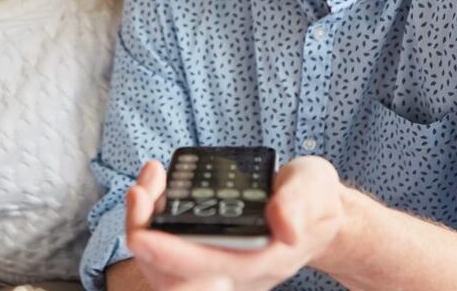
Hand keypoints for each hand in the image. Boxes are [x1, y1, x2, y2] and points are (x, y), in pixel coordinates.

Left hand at [124, 157, 347, 289]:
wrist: (316, 213)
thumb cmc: (313, 200)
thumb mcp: (313, 189)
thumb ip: (298, 204)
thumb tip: (284, 227)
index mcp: (261, 261)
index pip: (208, 270)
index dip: (170, 256)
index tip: (142, 235)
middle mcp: (234, 274)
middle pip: (172, 276)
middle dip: (144, 233)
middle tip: (140, 190)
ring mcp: (217, 268)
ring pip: (162, 266)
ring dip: (144, 224)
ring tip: (148, 181)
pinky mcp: (203, 255)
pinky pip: (165, 251)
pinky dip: (152, 220)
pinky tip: (154, 188)